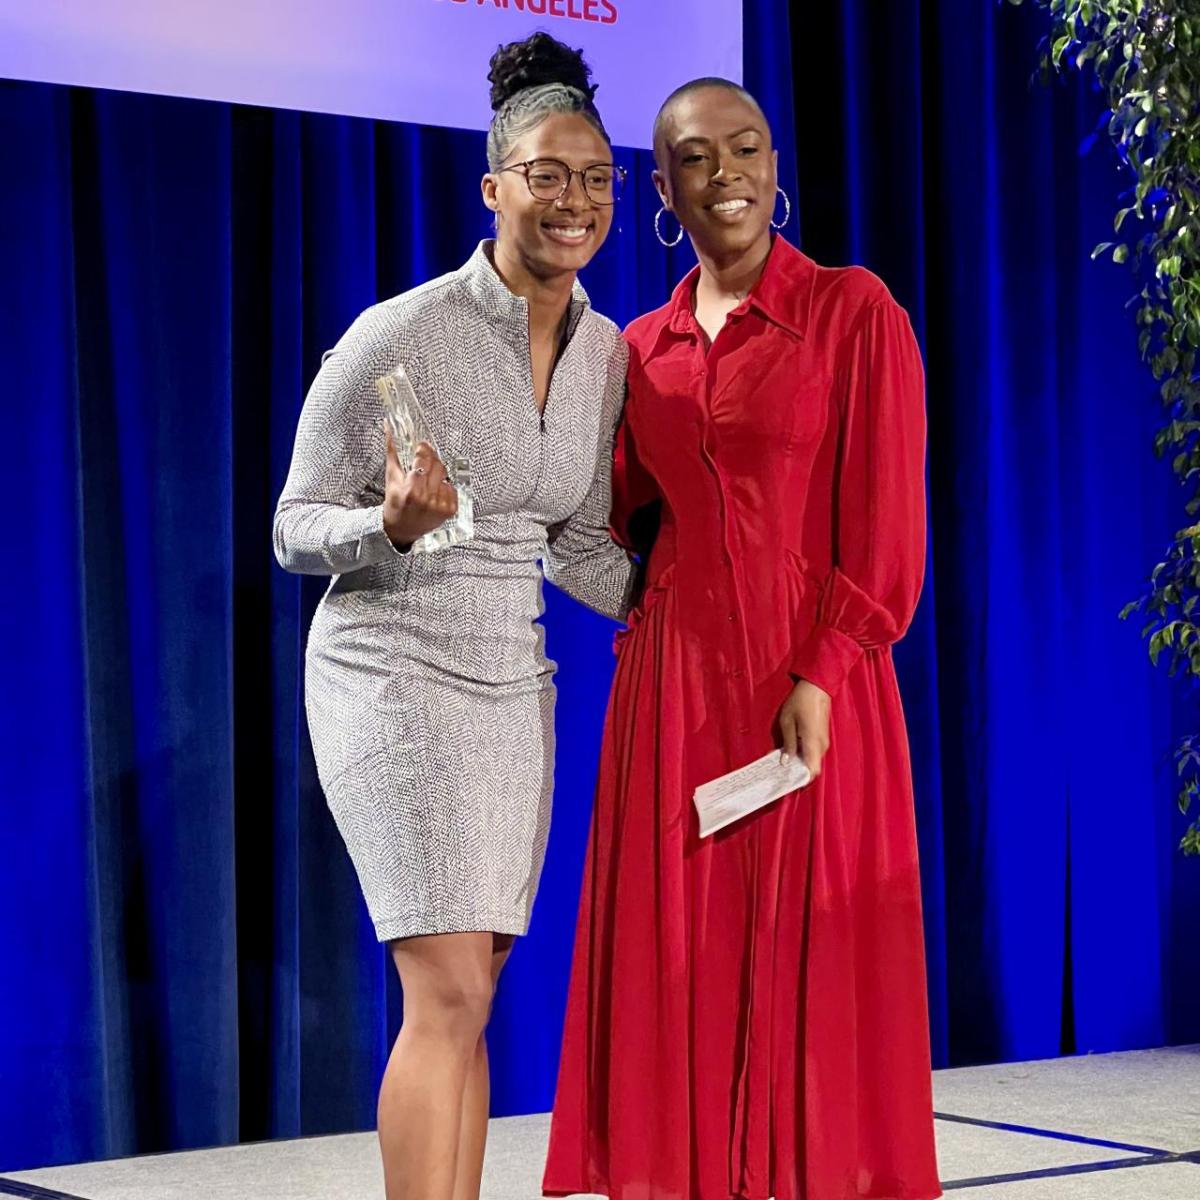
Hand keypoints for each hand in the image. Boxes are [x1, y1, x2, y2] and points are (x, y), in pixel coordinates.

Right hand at [381, 430, 457, 548]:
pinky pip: (452, 488)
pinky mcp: (449, 511)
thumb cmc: (395, 502)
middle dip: (431, 459)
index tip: (422, 447)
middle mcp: (426, 499)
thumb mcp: (391, 477)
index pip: (424, 460)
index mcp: (411, 490)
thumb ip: (392, 450)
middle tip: (425, 461)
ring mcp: (439, 506)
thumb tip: (389, 426)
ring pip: (446, 475)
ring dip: (437, 474)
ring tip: (427, 480)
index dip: (423, 450)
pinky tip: (434, 491)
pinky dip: (444, 486)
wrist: (401, 529)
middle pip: (438, 465)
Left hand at [777, 679, 830, 778]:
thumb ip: (787, 743)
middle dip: (796, 772)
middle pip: (811, 768)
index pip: (812, 772)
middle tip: (779, 773)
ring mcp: (823, 741)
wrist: (817, 686)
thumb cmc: (800, 702)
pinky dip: (803, 754)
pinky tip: (790, 751)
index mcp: (813, 744)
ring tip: (781, 762)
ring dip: (798, 763)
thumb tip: (785, 761)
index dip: (801, 781)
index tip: (788, 784)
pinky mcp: (822, 736)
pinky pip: (813, 751)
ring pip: (811, 760)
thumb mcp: (787, 722)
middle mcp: (821, 746)